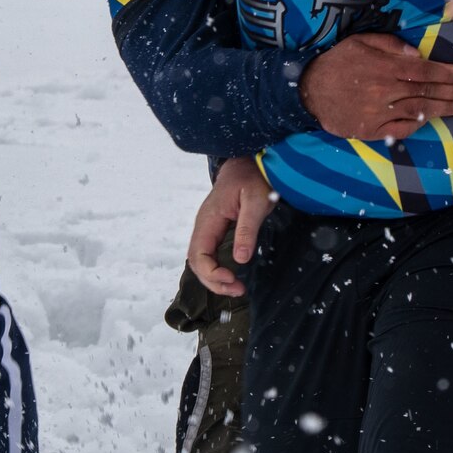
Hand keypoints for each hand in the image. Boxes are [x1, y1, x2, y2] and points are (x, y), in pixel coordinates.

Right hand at [186, 156, 276, 296]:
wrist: (248, 163)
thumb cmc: (252, 178)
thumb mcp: (256, 201)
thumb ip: (247, 229)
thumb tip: (240, 259)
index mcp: (208, 219)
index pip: (198, 254)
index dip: (212, 272)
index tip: (233, 279)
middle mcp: (203, 226)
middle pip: (196, 262)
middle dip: (214, 281)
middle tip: (238, 290)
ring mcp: (208, 229)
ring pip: (202, 261)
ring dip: (216, 278)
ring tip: (237, 287)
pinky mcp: (216, 231)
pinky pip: (210, 255)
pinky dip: (218, 270)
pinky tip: (233, 276)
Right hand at [300, 31, 452, 139]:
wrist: (306, 89)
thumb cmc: (335, 61)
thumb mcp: (360, 41)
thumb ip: (391, 45)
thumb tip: (418, 54)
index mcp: (384, 67)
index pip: (424, 70)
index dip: (446, 73)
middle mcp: (384, 90)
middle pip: (426, 92)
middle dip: (452, 91)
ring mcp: (378, 112)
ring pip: (418, 111)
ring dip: (442, 109)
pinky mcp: (370, 129)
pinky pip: (400, 129)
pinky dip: (417, 125)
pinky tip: (430, 120)